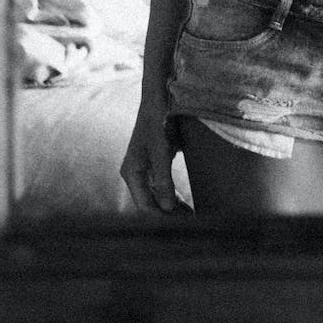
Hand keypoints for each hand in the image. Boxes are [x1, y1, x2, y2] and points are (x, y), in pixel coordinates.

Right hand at [120, 95, 188, 214]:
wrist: (160, 97)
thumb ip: (163, 179)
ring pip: (157, 197)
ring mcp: (145, 169)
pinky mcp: (155, 163)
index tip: (182, 225)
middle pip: (150, 203)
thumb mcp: (161, 151)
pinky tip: (185, 204)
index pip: (145, 206)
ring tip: (190, 217)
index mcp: (131, 172)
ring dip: (171, 208)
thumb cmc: (158, 121)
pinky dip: (173, 196)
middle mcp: (135, 173)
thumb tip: (167, 208)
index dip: (162, 218)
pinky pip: (162, 187)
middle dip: (168, 215)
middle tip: (191, 224)